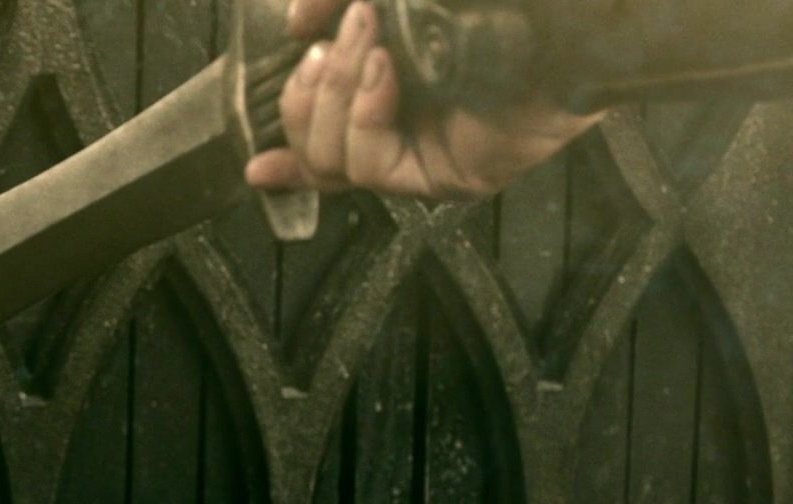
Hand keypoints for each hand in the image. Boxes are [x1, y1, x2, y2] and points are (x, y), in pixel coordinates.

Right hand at [244, 0, 605, 200]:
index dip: (289, 155)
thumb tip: (292, 30)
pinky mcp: (451, 177)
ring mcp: (430, 158)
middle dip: (305, 97)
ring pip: (334, 163)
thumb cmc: (484, 5)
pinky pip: (374, 165)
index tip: (256, 164)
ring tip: (369, 44)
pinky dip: (367, 115)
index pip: (331, 141)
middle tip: (328, 48)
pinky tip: (387, 73)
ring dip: (335, 97)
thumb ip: (333, 3)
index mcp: (398, 98)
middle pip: (316, 155)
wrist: (557, 16)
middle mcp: (412, 135)